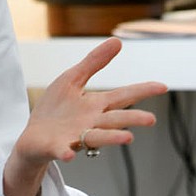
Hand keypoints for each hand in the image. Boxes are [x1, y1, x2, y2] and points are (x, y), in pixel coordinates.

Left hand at [3, 37, 166, 195]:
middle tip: (150, 119)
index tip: (162, 86)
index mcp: (95, 105)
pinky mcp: (56, 147)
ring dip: (110, 138)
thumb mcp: (73, 79)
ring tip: (128, 138)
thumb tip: (117, 41)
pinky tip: (70, 154)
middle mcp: (90, 123)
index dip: (141, 91)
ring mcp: (75, 136)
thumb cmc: (56, 108)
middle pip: (114, 120)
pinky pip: (63, 150)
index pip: (122, 97)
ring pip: (96, 137)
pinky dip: (66, 152)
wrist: (33, 136)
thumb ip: (94, 63)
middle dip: (131, 119)